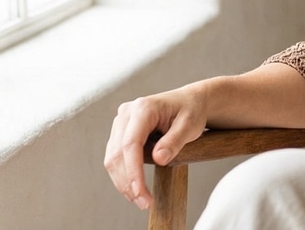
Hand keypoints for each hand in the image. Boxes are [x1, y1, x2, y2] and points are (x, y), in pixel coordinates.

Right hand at [103, 85, 208, 210]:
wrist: (190, 101)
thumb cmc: (191, 110)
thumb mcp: (190, 125)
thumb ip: (174, 141)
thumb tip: (159, 159)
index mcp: (143, 108)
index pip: (131, 144)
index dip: (133, 171)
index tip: (140, 192)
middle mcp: (127, 113)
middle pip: (118, 153)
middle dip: (127, 182)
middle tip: (143, 203)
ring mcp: (121, 122)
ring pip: (113, 157)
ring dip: (123, 181)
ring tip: (140, 199)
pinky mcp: (121, 131)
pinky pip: (116, 156)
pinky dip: (123, 173)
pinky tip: (134, 187)